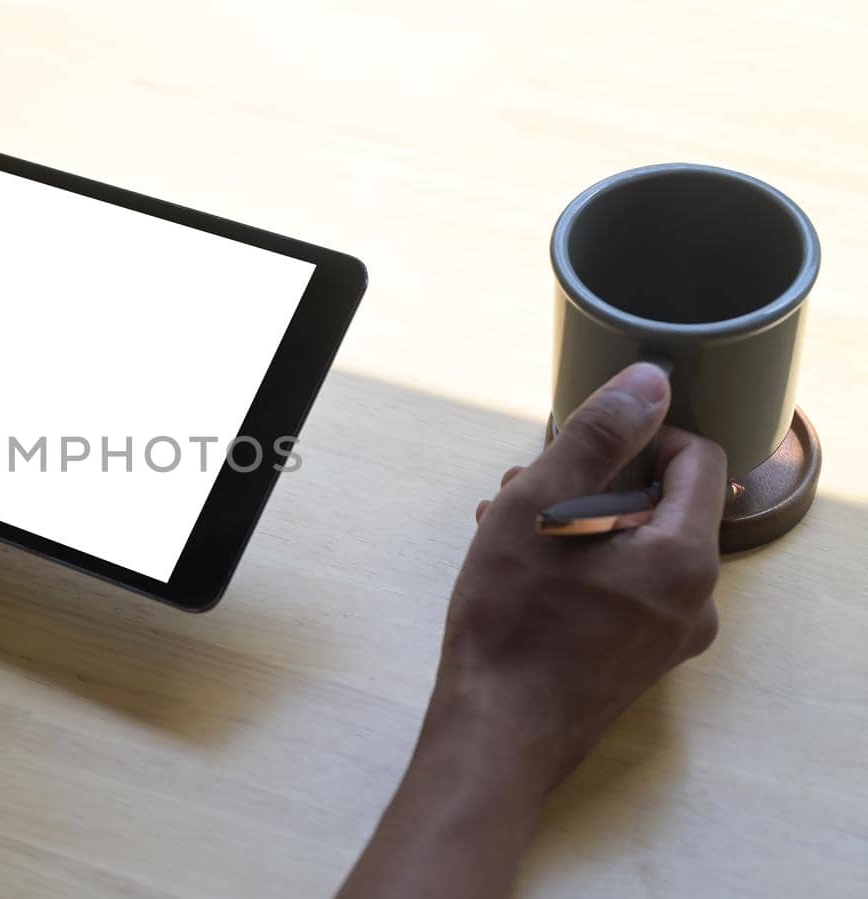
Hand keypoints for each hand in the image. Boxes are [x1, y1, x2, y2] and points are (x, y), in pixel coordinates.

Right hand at [436, 362, 727, 786]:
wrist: (496, 734)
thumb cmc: (512, 623)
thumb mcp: (540, 509)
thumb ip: (597, 438)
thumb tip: (648, 383)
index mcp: (684, 556)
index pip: (698, 459)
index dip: (643, 434)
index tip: (584, 441)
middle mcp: (695, 600)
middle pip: (662, 505)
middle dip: (593, 482)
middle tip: (525, 485)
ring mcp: (670, 638)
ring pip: (635, 549)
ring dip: (576, 523)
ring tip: (505, 525)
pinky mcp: (638, 661)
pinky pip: (625, 591)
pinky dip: (580, 566)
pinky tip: (520, 569)